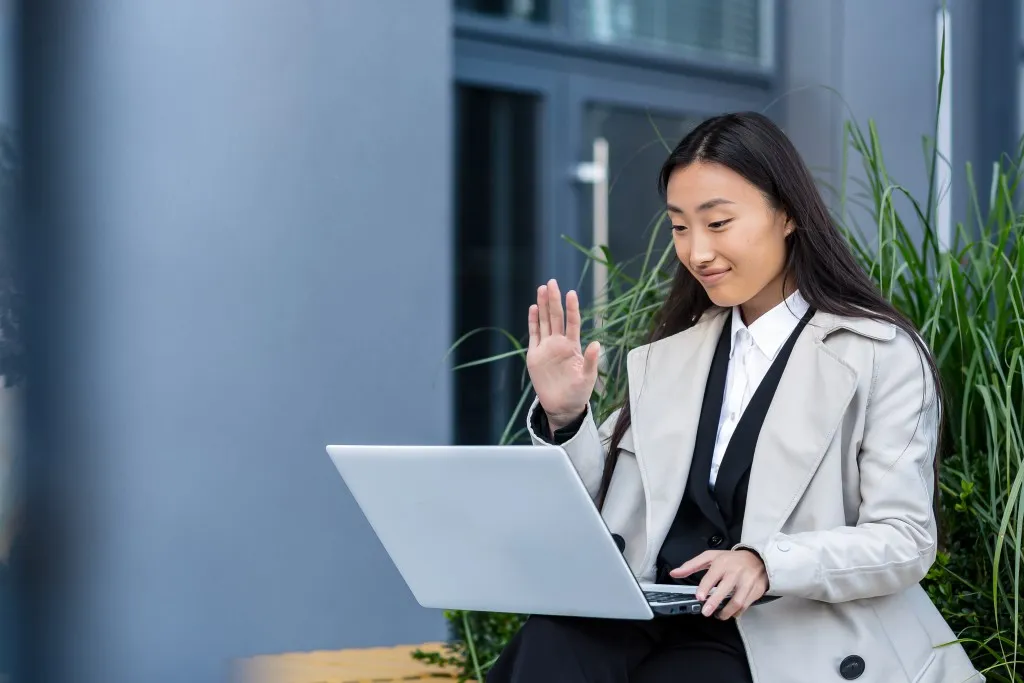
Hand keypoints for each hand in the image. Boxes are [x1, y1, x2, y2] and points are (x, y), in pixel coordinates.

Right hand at [526, 279, 599, 429]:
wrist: (561, 405)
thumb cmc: (578, 392)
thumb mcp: (587, 378)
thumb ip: (591, 361)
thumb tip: (597, 344)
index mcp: (573, 346)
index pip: (572, 323)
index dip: (572, 308)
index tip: (571, 294)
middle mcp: (559, 343)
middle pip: (556, 317)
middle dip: (554, 299)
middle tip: (552, 282)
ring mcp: (546, 347)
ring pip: (545, 322)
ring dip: (543, 306)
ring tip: (542, 289)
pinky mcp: (535, 355)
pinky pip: (534, 334)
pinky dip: (533, 321)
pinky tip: (534, 308)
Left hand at [670, 549, 767, 619]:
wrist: (758, 559)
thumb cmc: (730, 559)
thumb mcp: (710, 557)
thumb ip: (691, 566)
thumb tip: (674, 573)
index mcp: (722, 563)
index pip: (712, 576)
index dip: (705, 587)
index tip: (699, 597)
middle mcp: (735, 572)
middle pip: (725, 589)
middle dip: (715, 602)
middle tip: (706, 612)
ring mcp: (747, 582)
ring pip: (737, 601)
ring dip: (727, 612)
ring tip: (718, 615)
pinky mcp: (756, 590)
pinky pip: (746, 605)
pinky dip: (737, 612)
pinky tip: (730, 613)